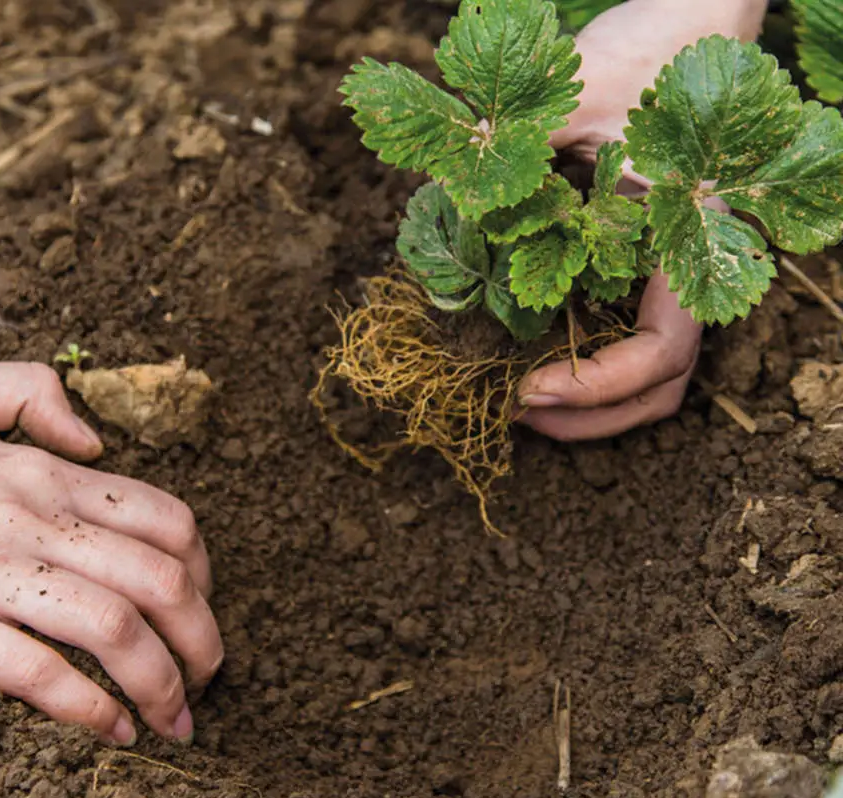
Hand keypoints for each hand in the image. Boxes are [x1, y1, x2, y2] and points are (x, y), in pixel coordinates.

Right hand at [0, 358, 220, 745]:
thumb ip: (30, 394)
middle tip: (209, 677)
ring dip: (162, 684)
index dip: (202, 570)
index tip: (199, 606)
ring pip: (114, 630)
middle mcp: (30, 521)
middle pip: (161, 581)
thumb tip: (94, 441)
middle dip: (204, 638)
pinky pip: (38, 673)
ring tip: (177, 720)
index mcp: (39, 472)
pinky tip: (111, 731)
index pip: (164, 519)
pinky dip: (89, 708)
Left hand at [518, 0, 765, 440]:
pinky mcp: (644, 261)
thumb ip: (518, 157)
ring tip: (520, 404)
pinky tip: (531, 357)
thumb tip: (449, 212)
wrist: (690, 16)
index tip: (527, 389)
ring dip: (590, 403)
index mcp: (687, 243)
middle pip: (660, 384)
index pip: (662, 349)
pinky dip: (586, 362)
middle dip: (591, 417)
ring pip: (649, 370)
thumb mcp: (573, 101)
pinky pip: (628, 333)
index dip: (598, 383)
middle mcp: (688, 268)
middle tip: (514, 415)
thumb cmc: (643, 52)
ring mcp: (669, 270)